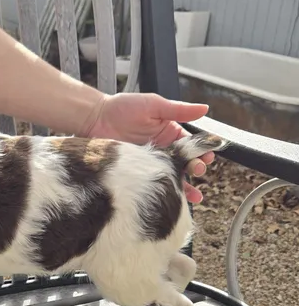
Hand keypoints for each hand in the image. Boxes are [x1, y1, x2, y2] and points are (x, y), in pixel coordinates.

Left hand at [89, 92, 212, 202]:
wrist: (95, 119)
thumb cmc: (123, 107)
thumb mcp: (154, 105)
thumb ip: (178, 110)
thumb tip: (205, 108)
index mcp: (170, 133)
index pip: (192, 145)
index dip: (203, 151)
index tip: (210, 156)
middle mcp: (163, 150)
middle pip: (185, 164)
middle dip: (196, 168)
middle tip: (198, 170)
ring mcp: (150, 164)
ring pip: (172, 178)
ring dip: (186, 187)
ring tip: (195, 196)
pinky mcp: (137, 174)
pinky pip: (153, 185)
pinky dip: (164, 193)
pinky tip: (173, 200)